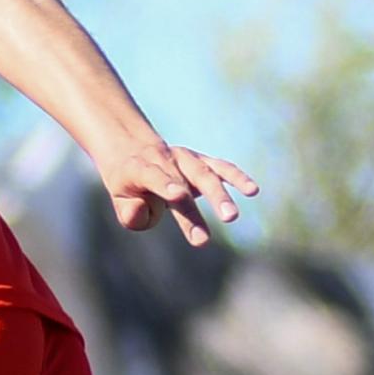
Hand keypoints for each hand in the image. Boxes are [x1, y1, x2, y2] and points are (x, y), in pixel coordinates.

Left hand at [101, 138, 258, 246]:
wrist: (136, 151)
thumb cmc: (129, 186)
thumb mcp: (120, 200)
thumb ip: (131, 213)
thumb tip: (144, 213)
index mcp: (140, 168)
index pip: (153, 177)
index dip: (165, 185)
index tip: (178, 196)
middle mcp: (165, 160)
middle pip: (183, 181)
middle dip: (196, 205)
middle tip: (208, 223)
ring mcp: (186, 159)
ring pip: (205, 174)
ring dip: (220, 195)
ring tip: (232, 216)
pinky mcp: (202, 162)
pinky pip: (221, 168)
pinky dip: (237, 177)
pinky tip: (253, 190)